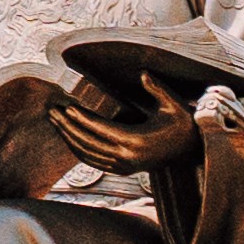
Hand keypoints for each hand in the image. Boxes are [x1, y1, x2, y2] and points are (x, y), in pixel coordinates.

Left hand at [47, 75, 188, 172]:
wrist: (191, 150)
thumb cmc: (182, 124)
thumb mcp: (173, 104)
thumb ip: (157, 88)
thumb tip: (143, 74)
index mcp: (136, 141)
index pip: (101, 130)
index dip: (82, 119)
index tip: (67, 107)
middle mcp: (127, 157)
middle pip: (89, 143)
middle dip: (68, 127)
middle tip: (52, 112)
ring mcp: (124, 166)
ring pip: (88, 154)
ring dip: (69, 138)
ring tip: (55, 122)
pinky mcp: (122, 169)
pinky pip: (93, 162)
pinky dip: (78, 150)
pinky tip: (68, 137)